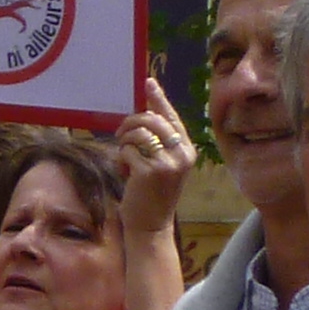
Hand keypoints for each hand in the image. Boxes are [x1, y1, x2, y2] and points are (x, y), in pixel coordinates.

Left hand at [116, 78, 197, 236]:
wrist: (151, 227)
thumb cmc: (152, 195)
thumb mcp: (162, 165)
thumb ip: (159, 143)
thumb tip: (145, 114)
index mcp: (188, 151)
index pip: (172, 118)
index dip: (158, 99)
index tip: (148, 82)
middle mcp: (182, 155)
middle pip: (152, 120)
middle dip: (131, 123)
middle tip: (120, 135)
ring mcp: (167, 163)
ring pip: (138, 133)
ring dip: (124, 141)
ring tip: (123, 157)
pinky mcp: (149, 172)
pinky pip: (127, 150)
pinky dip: (120, 158)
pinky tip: (124, 172)